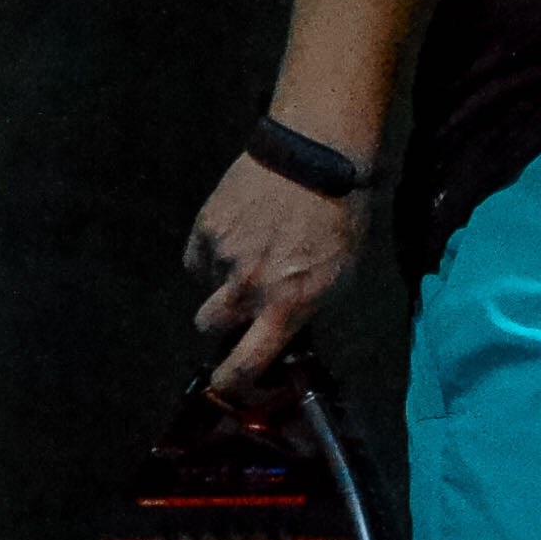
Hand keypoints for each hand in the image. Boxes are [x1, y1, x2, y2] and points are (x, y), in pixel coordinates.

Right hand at [185, 153, 369, 397]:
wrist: (318, 155)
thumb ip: (305, 307)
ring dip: (221, 281)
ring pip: (206, 287)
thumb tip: (285, 327)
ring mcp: (222, 256)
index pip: (245, 365)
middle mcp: (247, 288)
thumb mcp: (339, 275)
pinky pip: (198, 256)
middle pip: (209, 326)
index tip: (229, 384)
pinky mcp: (206, 226)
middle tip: (241, 302)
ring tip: (248, 253)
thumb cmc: (342, 217)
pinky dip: (211, 253)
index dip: (233, 382)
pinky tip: (236, 233)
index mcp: (286, 306)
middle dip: (222, 320)